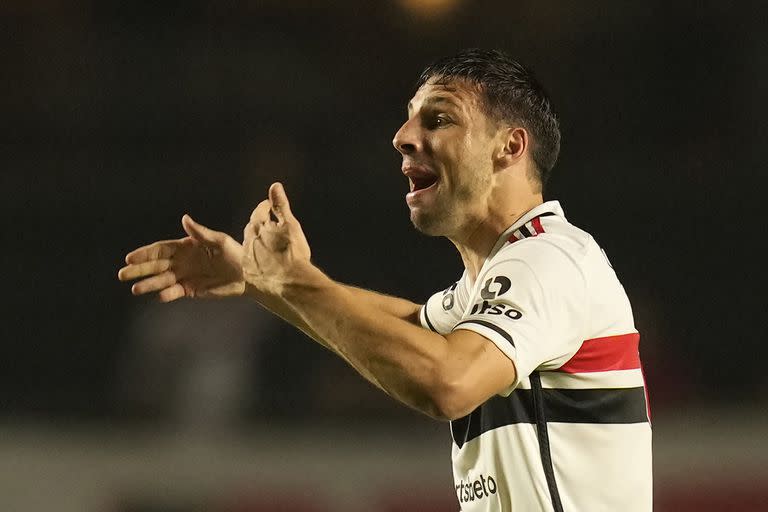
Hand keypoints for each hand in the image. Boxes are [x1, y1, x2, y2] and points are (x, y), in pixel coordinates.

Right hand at [118, 215, 244, 301]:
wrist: (247, 274)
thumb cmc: (234, 253)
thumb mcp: (218, 240)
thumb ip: (200, 233)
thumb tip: (184, 218)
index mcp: (185, 247)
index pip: (160, 250)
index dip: (145, 254)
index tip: (130, 258)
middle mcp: (181, 262)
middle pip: (156, 266)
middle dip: (139, 270)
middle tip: (122, 275)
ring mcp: (185, 276)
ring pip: (162, 280)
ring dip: (149, 284)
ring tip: (135, 289)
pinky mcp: (191, 290)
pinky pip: (175, 292)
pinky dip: (167, 294)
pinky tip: (160, 296)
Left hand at [242, 182, 311, 296]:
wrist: (292, 285)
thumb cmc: (294, 254)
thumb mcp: (291, 226)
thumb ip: (281, 206)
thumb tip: (275, 186)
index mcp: (258, 229)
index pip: (259, 213)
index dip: (265, 208)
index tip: (269, 207)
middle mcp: (249, 245)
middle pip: (251, 231)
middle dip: (259, 227)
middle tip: (268, 225)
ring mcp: (248, 263)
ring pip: (250, 250)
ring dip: (257, 247)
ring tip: (268, 248)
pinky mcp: (250, 280)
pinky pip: (251, 269)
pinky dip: (257, 265)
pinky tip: (266, 268)